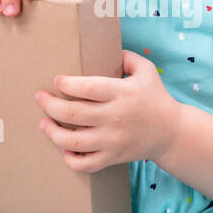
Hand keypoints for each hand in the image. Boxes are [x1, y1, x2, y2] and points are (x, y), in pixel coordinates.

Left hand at [34, 50, 181, 172]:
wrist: (172, 132)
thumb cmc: (156, 98)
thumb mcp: (146, 70)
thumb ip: (126, 56)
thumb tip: (103, 47)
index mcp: (121, 93)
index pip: (86, 88)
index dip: (66, 84)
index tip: (57, 80)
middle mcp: (114, 117)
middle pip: (72, 113)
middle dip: (49, 105)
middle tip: (40, 97)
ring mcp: (112, 140)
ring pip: (73, 142)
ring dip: (52, 132)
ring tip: (43, 123)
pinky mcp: (113, 157)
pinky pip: (85, 165)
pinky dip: (70, 159)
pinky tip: (64, 149)